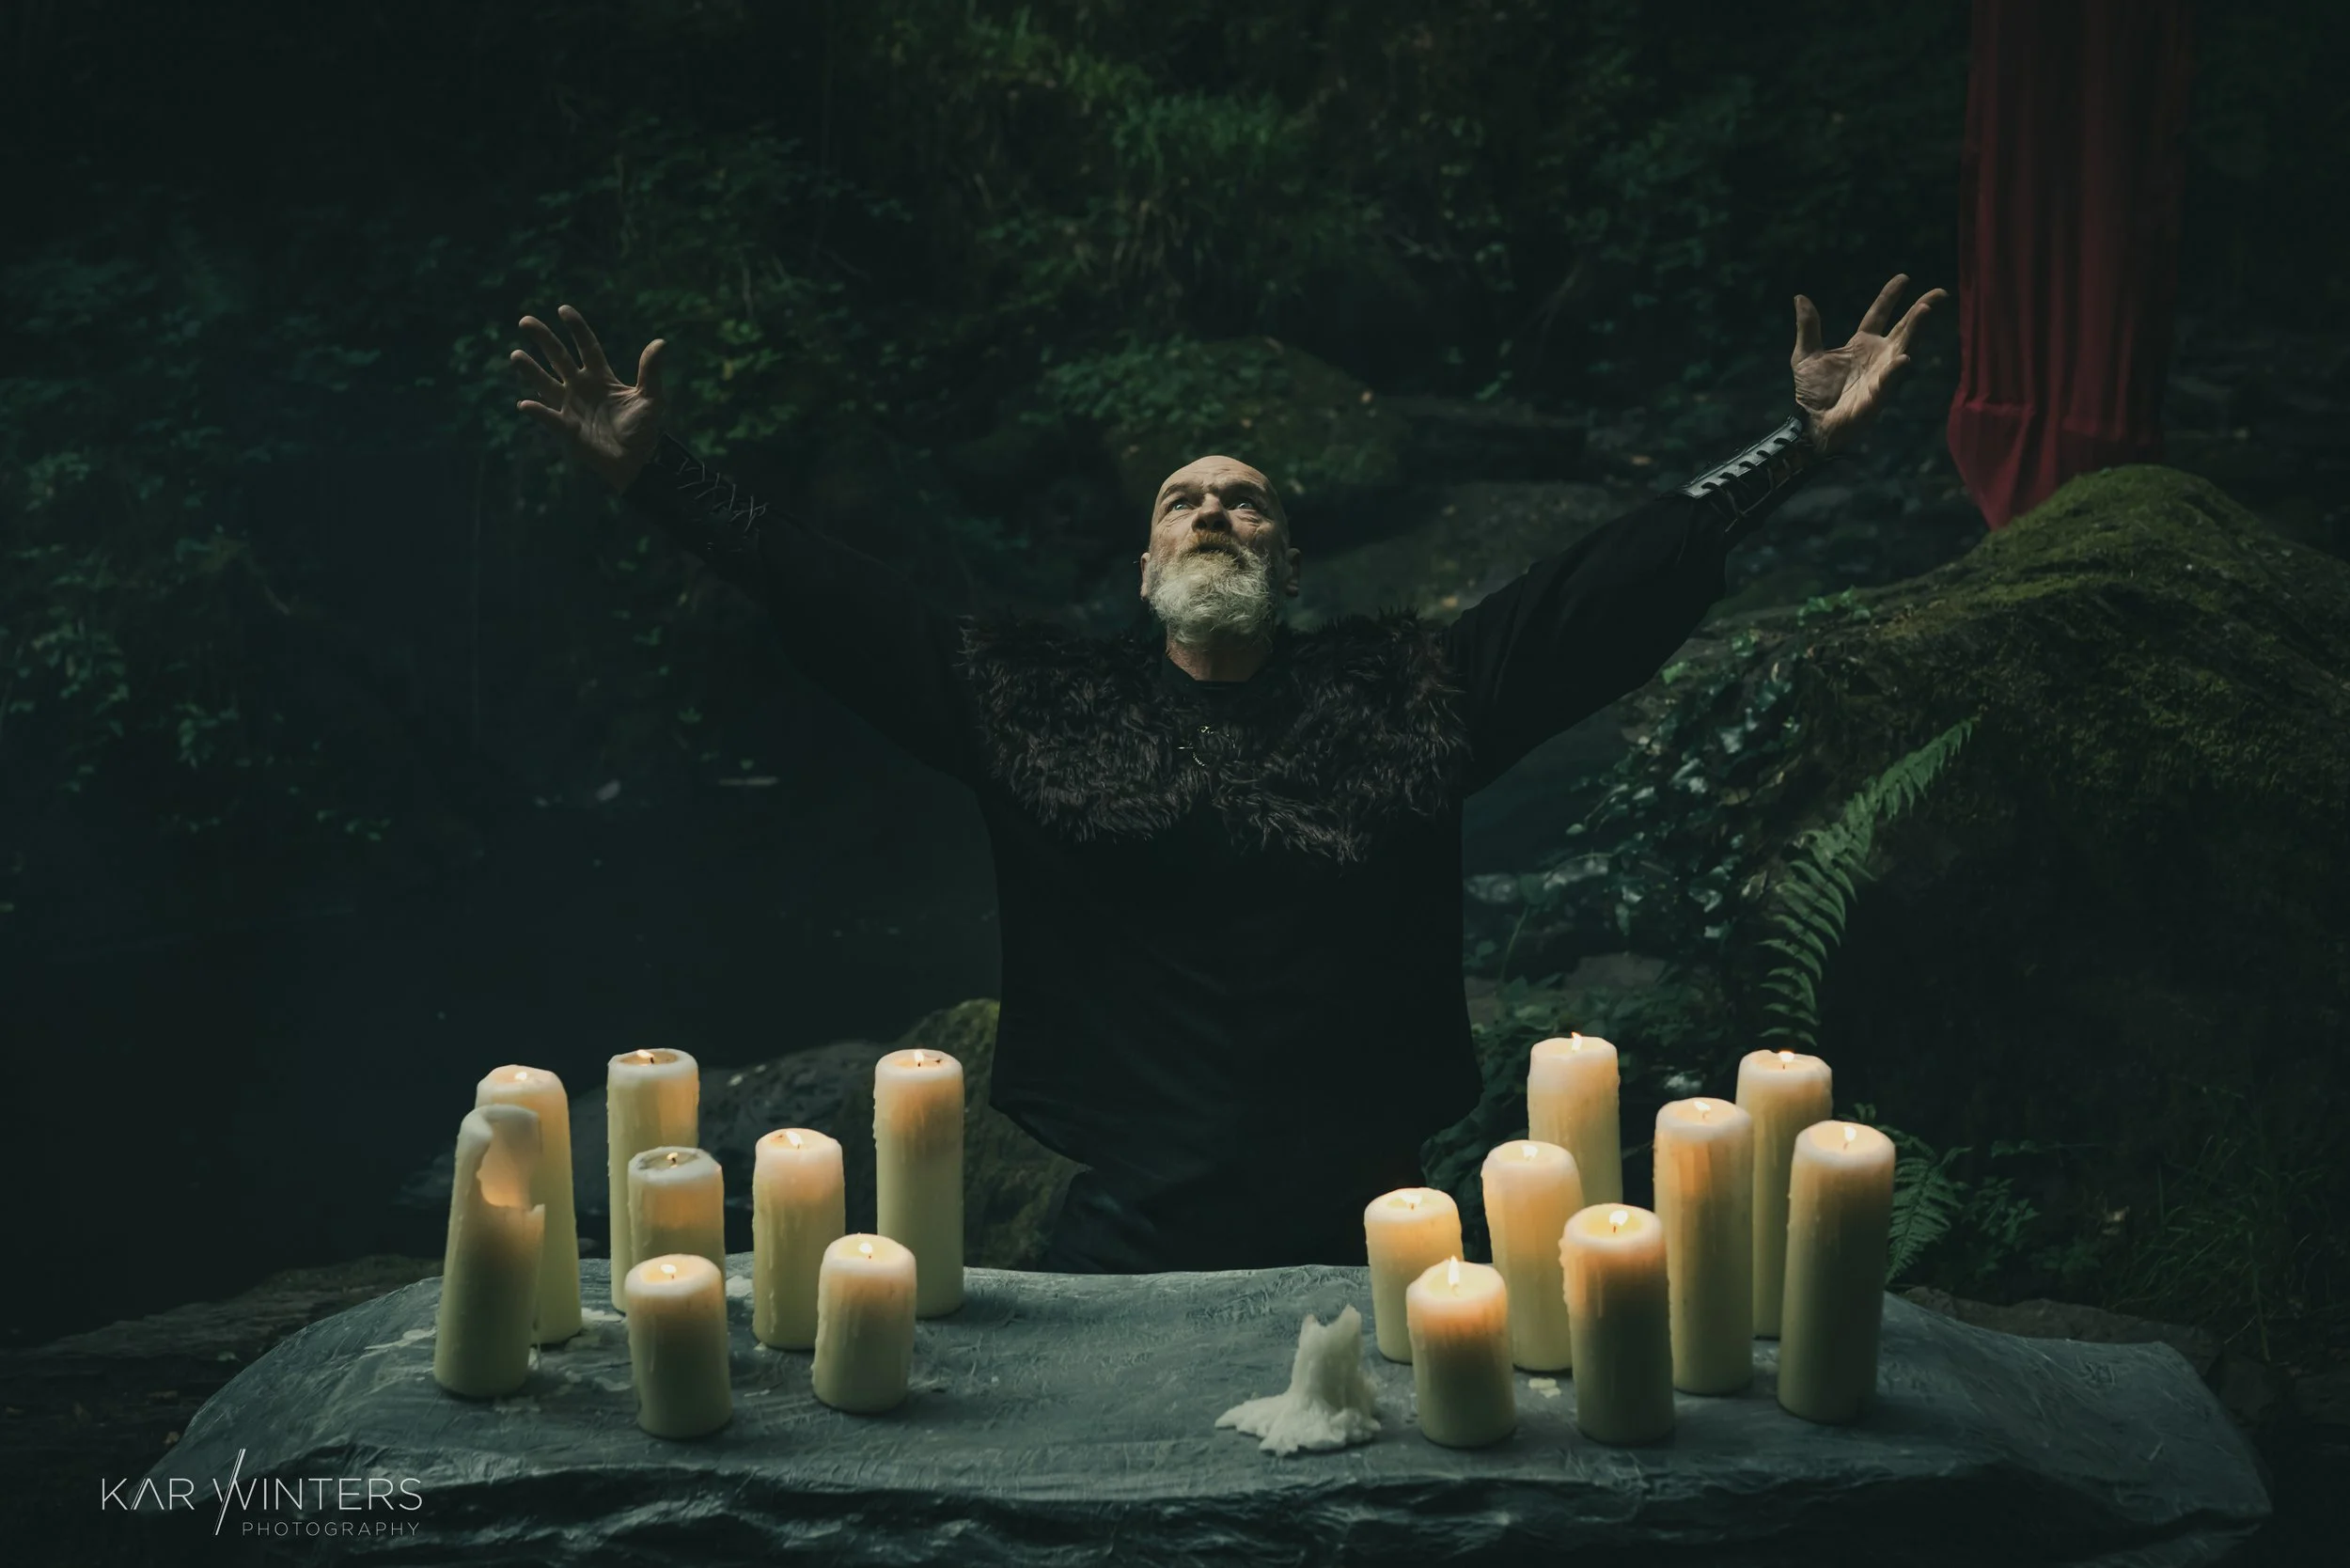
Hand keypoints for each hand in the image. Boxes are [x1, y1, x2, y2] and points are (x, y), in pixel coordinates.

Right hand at [511, 304, 667, 492]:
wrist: (638, 461)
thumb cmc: (645, 429)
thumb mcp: (651, 398)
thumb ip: (651, 372)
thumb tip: (660, 342)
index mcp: (602, 377)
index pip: (587, 347)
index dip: (576, 329)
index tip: (563, 310)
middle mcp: (582, 387)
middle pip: (559, 357)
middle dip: (543, 339)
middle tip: (525, 321)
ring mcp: (572, 407)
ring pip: (546, 383)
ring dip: (531, 370)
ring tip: (516, 355)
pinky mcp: (567, 429)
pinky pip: (549, 418)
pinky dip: (538, 412)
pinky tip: (524, 404)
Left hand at [1790, 274, 1946, 455]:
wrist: (1809, 424)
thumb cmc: (1811, 393)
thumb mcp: (1805, 355)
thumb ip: (1807, 327)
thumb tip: (1800, 297)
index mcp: (1861, 344)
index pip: (1879, 314)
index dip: (1890, 296)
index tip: (1904, 278)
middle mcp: (1877, 356)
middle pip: (1903, 328)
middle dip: (1921, 310)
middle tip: (1938, 293)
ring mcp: (1881, 375)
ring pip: (1904, 348)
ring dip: (1916, 330)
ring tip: (1926, 310)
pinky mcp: (1877, 396)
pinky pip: (1889, 381)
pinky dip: (1896, 370)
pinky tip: (1904, 358)